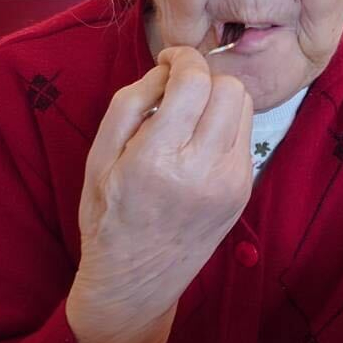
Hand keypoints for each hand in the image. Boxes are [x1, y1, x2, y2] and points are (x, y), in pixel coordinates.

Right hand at [67, 47, 252, 342]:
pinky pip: (244, 136)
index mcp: (158, 160)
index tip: (169, 60)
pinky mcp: (243, 193)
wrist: (135, 283)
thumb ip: (130, 104)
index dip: (183, 58)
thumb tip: (166, 70)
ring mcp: (230, 184)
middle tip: (178, 89)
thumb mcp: (98, 157)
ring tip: (188, 117)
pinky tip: (197, 145)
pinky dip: (224, 128)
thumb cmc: (108, 218)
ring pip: (244, 108)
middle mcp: (202, 171)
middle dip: (204, 78)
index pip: (194, 82)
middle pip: (230, 88)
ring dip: (218, 100)